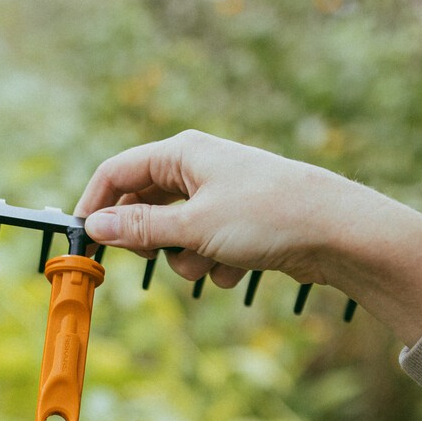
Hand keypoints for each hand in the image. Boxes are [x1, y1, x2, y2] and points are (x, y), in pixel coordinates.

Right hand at [74, 130, 421, 346]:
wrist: (338, 231)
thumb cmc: (267, 216)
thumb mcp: (194, 227)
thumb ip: (140, 230)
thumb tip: (94, 227)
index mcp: (181, 153)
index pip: (117, 172)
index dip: (95, 205)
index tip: (83, 241)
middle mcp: (198, 169)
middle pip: (145, 208)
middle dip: (151, 241)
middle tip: (158, 256)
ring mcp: (219, 196)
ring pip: (176, 236)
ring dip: (188, 259)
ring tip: (215, 261)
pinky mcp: (239, 224)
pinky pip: (206, 250)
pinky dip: (217, 265)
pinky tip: (243, 267)